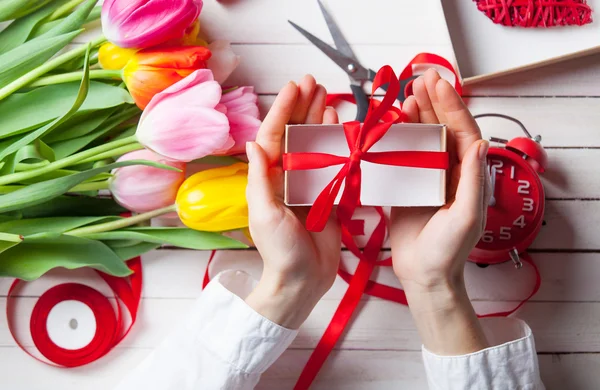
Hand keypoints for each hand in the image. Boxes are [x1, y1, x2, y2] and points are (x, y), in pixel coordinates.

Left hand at [244, 76, 341, 328]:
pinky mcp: (328, 194)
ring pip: (314, 143)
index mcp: (269, 179)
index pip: (274, 136)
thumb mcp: (265, 213)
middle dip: (303, 107)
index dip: (283, 110)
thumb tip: (253, 143)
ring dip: (319, 119)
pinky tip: (340, 126)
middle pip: (294, 134)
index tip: (294, 87)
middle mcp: (287, 177)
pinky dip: (337, 143)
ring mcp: (309, 184)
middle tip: (313, 82)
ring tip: (327, 95)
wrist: (303, 280)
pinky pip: (333, 162)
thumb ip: (261, 178)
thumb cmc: (280, 251)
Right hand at [391, 70, 490, 353]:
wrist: (424, 276)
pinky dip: (397, 139)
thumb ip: (473, 180)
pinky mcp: (406, 187)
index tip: (438, 84)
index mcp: (467, 175)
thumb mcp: (466, 216)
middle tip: (420, 79)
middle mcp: (448, 172)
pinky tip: (390, 126)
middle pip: (442, 128)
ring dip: (415, 116)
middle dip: (433, 102)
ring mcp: (426, 178)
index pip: (462, 131)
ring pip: (422, 139)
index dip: (451, 106)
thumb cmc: (448, 251)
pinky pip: (402, 156)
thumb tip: (480, 141)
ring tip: (406, 95)